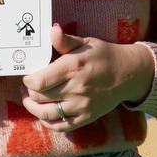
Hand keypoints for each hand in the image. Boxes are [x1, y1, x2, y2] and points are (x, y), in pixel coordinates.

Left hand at [20, 25, 154, 132]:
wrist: (128, 74)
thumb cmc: (104, 55)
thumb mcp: (86, 43)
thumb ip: (65, 40)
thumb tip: (51, 30)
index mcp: (74, 67)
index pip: (40, 81)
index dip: (28, 81)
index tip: (27, 75)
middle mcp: (77, 88)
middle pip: (40, 97)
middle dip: (29, 92)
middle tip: (27, 86)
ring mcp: (82, 106)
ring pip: (47, 113)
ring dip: (33, 108)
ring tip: (30, 100)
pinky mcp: (86, 117)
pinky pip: (61, 126)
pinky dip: (47, 123)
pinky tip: (43, 114)